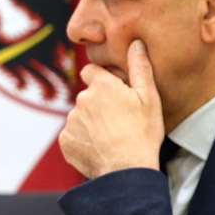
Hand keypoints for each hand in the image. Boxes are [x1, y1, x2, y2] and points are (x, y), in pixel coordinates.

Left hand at [59, 40, 165, 178]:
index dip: (102, 80)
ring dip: (91, 124)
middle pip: (87, 96)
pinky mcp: (65, 141)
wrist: (126, 171)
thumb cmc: (143, 134)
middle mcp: (82, 100)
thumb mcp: (149, 98)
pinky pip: (73, 136)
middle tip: (118, 121)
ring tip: (110, 138)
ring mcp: (71, 121)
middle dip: (98, 105)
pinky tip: (100, 149)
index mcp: (101, 86)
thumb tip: (136, 43)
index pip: (92, 71)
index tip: (113, 93)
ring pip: (80, 117)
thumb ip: (140, 68)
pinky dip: (83, 141)